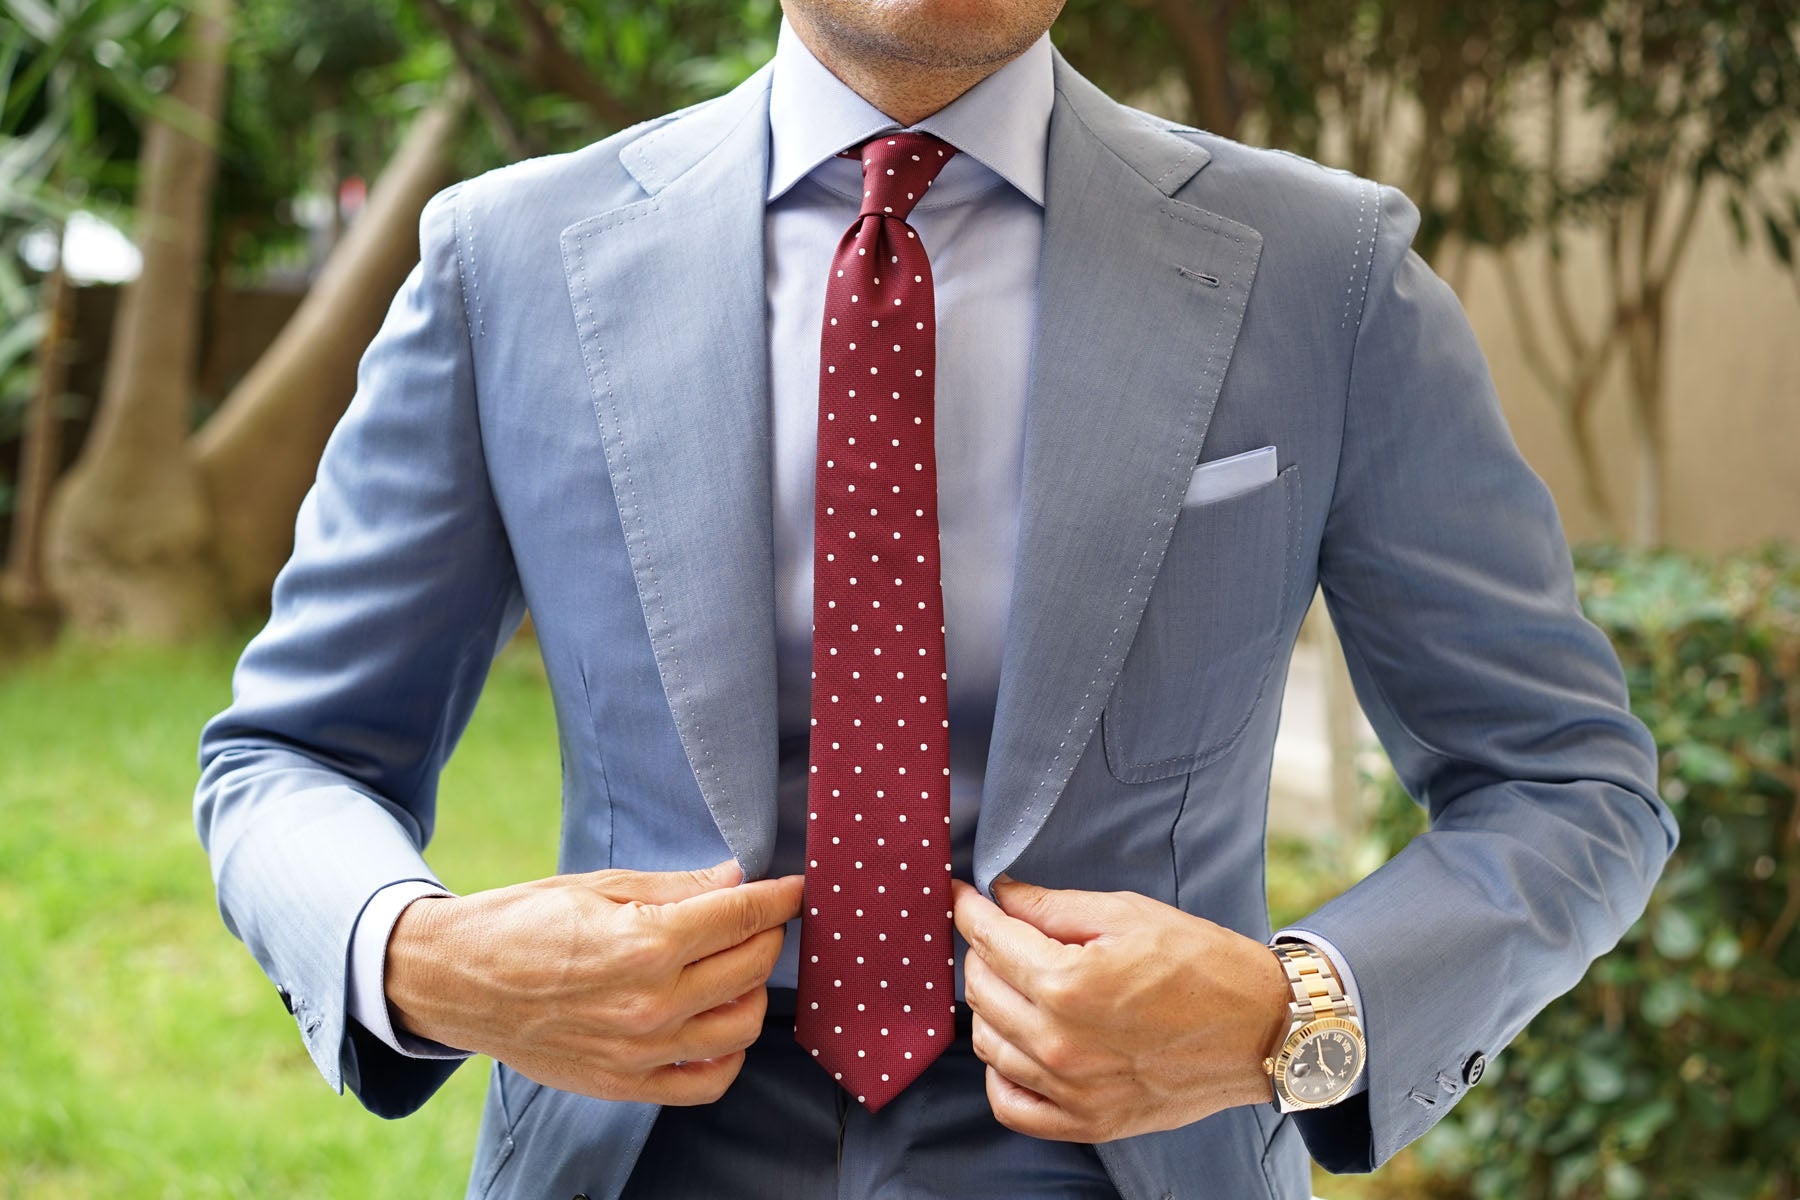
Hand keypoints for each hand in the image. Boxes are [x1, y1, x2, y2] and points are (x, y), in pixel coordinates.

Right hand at [385, 860, 803, 1104]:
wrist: (456, 982)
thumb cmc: (523, 923)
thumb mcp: (599, 885)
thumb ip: (677, 888)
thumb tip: (738, 879)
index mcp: (646, 942)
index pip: (742, 917)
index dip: (779, 898)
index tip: (797, 889)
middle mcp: (652, 1003)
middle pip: (751, 967)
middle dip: (769, 935)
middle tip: (760, 918)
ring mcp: (642, 1052)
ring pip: (743, 1026)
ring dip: (754, 991)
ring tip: (738, 966)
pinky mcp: (626, 1084)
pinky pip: (707, 1081)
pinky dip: (729, 1054)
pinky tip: (719, 1021)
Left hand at [951, 876, 1289, 1141]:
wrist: (1261, 1030)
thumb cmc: (1202, 964)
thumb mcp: (1128, 914)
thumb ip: (1053, 906)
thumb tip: (1000, 896)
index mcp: (1069, 984)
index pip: (989, 940)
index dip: (968, 910)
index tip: (960, 895)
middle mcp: (1061, 1043)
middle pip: (981, 989)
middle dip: (981, 952)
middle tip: (1000, 933)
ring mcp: (1071, 1090)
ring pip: (987, 1042)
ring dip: (989, 1005)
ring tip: (1014, 981)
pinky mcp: (1087, 1122)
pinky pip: (1010, 1104)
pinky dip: (1000, 1071)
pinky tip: (1016, 1043)